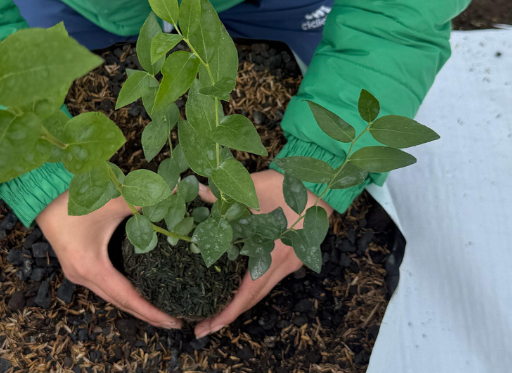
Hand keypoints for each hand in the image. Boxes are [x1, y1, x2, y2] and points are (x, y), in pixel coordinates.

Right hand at [37, 191, 181, 329]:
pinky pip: (103, 286)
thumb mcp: (113, 201)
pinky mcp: (76, 265)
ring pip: (110, 296)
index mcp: (92, 266)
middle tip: (174, 322)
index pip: (127, 298)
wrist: (43, 193)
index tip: (173, 321)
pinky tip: (137, 291)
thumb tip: (177, 191)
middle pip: (119, 302)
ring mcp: (77, 272)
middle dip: (146, 314)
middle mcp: (82, 275)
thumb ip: (146, 199)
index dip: (151, 312)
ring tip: (160, 310)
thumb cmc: (74, 198)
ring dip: (133, 304)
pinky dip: (121, 293)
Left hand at [193, 169, 333, 337]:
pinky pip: (268, 279)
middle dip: (228, 315)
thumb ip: (219, 193)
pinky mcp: (292, 257)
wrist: (322, 185)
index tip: (206, 327)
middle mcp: (284, 265)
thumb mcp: (252, 189)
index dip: (226, 314)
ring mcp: (290, 262)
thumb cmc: (289, 186)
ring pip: (261, 290)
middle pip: (253, 299)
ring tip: (215, 313)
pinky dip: (250, 288)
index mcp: (274, 254)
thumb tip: (188, 188)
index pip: (246, 294)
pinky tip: (235, 287)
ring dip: (239, 303)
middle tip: (202, 327)